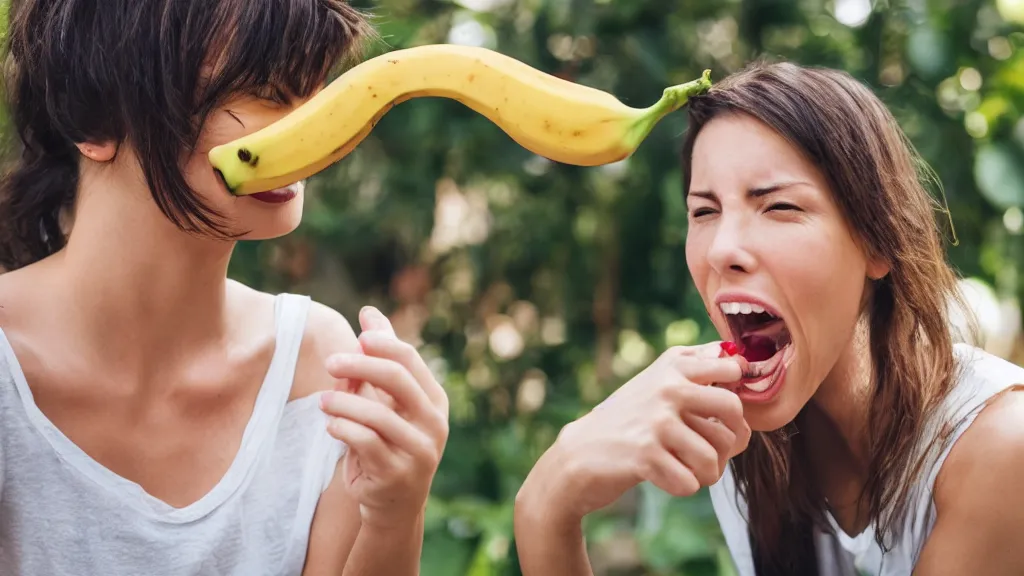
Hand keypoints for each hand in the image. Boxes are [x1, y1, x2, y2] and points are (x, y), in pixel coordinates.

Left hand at [319, 306, 449, 529]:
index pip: (409, 360)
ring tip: (323, 400)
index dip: (382, 344)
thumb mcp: (387, 401)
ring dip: (343, 402)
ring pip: (378, 414)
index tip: (356, 337)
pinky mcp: (397, 474)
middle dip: (360, 365)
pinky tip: (331, 424)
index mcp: (435, 400)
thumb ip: (381, 358)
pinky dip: (343, 429)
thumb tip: (369, 312)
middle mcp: (434, 424)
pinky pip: (365, 442)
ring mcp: (419, 451)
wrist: (393, 503)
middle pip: (397, 379)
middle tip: (330, 362)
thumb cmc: (388, 442)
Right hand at [524, 343, 750, 519]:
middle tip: (715, 450)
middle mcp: (667, 389)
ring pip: (715, 456)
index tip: (721, 416)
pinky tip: (667, 478)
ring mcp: (656, 422)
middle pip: (734, 410)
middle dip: (732, 439)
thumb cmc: (626, 420)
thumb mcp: (654, 381)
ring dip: (707, 473)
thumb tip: (734, 355)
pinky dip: (682, 487)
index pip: (731, 369)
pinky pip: (690, 482)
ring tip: (690, 470)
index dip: (734, 395)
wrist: (579, 453)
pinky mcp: (646, 455)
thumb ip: (692, 364)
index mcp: (672, 367)